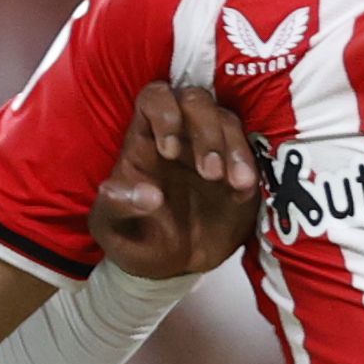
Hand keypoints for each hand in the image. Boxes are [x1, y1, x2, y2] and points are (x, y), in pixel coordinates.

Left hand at [94, 82, 260, 279]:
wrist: (174, 267)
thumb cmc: (137, 239)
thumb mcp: (112, 229)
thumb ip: (118, 207)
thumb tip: (147, 193)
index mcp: (144, 140)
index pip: (154, 97)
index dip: (165, 111)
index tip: (170, 151)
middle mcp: (181, 135)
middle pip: (196, 100)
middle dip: (206, 131)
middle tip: (209, 173)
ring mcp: (213, 149)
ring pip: (228, 119)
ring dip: (232, 147)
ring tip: (234, 183)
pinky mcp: (239, 169)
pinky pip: (251, 151)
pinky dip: (249, 165)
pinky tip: (243, 189)